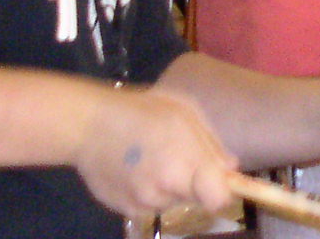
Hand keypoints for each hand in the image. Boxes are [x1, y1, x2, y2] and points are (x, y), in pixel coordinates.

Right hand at [70, 85, 237, 221]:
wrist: (88, 125)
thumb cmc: (142, 109)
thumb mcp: (185, 112)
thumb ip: (211, 144)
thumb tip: (231, 167)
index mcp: (184, 165)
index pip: (218, 199)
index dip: (223, 190)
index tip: (219, 179)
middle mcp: (164, 191)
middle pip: (195, 198)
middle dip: (194, 181)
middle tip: (176, 154)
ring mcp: (142, 204)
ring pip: (171, 201)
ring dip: (169, 186)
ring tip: (152, 157)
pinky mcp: (125, 210)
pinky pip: (149, 205)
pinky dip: (148, 192)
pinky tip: (136, 169)